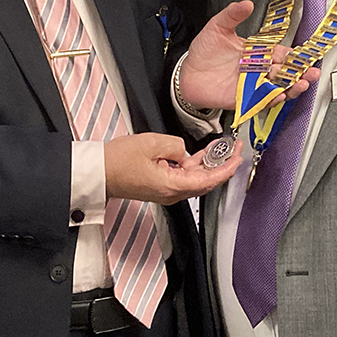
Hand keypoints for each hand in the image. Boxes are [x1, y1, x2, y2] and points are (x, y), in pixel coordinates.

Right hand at [104, 133, 241, 203]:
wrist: (99, 172)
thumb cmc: (118, 161)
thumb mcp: (151, 143)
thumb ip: (176, 145)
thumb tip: (185, 151)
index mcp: (172, 185)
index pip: (209, 180)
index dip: (226, 169)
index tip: (238, 157)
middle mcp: (172, 193)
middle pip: (205, 181)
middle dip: (222, 165)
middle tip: (234, 149)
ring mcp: (166, 191)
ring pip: (195, 178)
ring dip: (209, 164)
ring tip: (221, 148)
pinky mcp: (160, 186)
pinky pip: (184, 177)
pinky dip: (195, 165)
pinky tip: (201, 154)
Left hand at [179, 0, 319, 110]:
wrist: (187, 72)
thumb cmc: (203, 51)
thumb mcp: (218, 27)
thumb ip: (233, 15)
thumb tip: (246, 3)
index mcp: (257, 52)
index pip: (281, 54)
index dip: (294, 55)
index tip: (306, 55)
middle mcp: (257, 70)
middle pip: (285, 72)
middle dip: (301, 73)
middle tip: (311, 72)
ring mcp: (252, 85)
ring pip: (278, 88)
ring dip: (291, 87)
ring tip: (301, 84)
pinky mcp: (243, 98)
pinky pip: (261, 101)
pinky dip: (272, 99)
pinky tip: (280, 95)